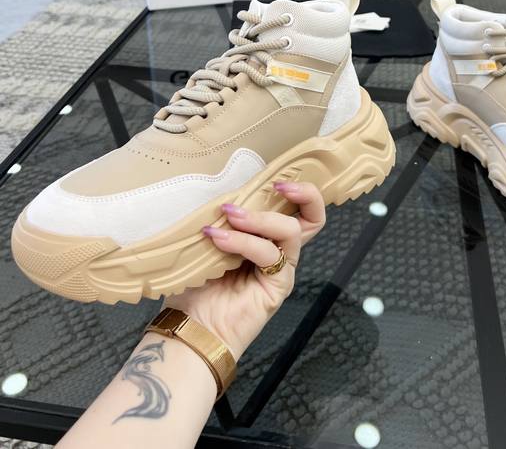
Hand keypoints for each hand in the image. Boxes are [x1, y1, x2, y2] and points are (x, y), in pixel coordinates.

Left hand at [165, 182, 324, 359]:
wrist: (190, 327)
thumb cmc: (197, 285)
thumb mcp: (209, 241)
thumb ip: (223, 218)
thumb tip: (224, 191)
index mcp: (266, 236)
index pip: (296, 208)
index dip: (298, 189)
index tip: (275, 178)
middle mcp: (279, 251)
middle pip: (314, 218)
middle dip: (303, 194)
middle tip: (276, 186)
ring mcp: (281, 269)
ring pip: (290, 231)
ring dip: (258, 219)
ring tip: (229, 216)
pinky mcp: (278, 286)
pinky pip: (269, 255)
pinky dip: (244, 242)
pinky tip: (219, 239)